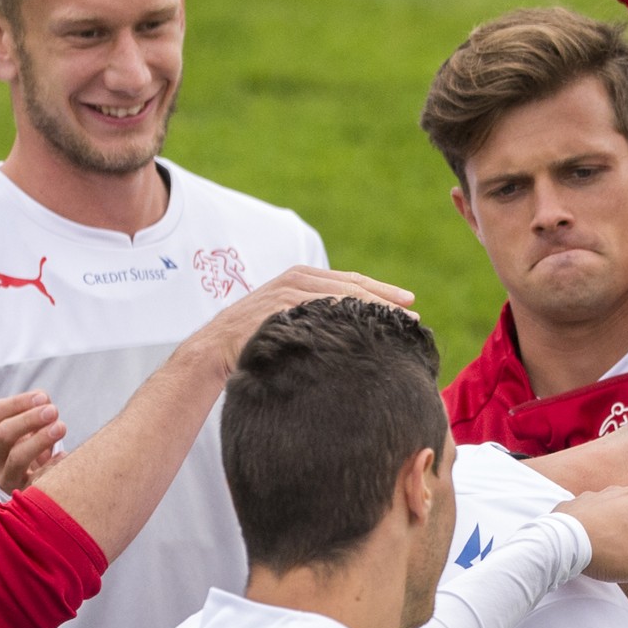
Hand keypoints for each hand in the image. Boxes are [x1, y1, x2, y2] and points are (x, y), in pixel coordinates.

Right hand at [0, 390, 67, 495]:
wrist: (34, 487)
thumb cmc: (34, 450)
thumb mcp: (31, 429)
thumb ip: (37, 409)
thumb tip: (44, 400)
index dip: (18, 402)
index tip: (43, 397)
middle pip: (3, 433)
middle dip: (30, 419)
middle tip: (54, 411)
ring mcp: (6, 479)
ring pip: (17, 457)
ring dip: (40, 439)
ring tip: (61, 427)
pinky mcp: (23, 495)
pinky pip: (36, 480)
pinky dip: (52, 465)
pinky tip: (64, 456)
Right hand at [185, 266, 416, 382]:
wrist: (214, 349)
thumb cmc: (254, 340)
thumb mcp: (288, 320)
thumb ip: (315, 316)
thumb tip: (352, 330)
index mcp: (301, 277)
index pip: (350, 282)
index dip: (382, 293)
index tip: (409, 305)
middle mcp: (296, 279)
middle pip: (351, 287)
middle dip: (385, 301)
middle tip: (414, 318)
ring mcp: (287, 292)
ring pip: (341, 298)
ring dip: (373, 311)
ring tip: (399, 326)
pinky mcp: (279, 309)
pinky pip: (320, 312)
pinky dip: (345, 319)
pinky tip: (366, 332)